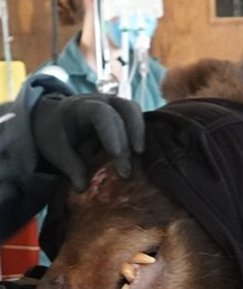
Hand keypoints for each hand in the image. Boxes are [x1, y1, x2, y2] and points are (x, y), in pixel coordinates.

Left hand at [27, 92, 144, 188]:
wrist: (53, 118)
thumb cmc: (55, 133)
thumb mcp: (55, 149)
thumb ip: (69, 166)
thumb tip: (83, 187)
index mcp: (80, 106)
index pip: (101, 114)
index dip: (112, 133)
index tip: (116, 155)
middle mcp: (102, 101)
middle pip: (125, 111)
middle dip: (129, 140)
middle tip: (127, 170)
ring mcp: (115, 105)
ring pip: (135, 111)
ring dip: (140, 134)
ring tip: (141, 158)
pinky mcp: (124, 115)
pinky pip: (139, 120)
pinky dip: (143, 136)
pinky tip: (143, 155)